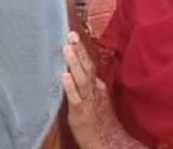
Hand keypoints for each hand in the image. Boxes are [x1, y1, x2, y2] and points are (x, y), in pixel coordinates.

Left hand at [63, 32, 135, 148]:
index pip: (89, 63)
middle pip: (87, 67)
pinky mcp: (81, 112)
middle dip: (79, 50)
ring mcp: (88, 100)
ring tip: (66, 49)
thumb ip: (90, 83)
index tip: (73, 34)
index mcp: (97, 86)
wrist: (108, 141)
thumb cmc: (101, 119)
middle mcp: (94, 90)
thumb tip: (82, 69)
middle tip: (70, 35)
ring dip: (74, 63)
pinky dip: (70, 86)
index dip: (81, 49)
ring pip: (81, 79)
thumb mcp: (98, 97)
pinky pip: (75, 98)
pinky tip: (64, 76)